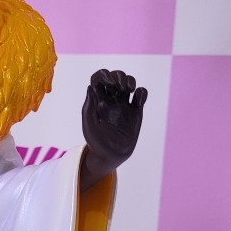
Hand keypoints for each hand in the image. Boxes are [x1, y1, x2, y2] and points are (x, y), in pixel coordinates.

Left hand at [80, 68, 145, 189]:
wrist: (111, 155)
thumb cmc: (97, 142)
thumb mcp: (89, 124)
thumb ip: (89, 106)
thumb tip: (91, 87)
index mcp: (97, 100)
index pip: (99, 79)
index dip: (104, 75)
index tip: (108, 83)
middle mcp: (111, 99)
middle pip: (115, 77)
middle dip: (118, 76)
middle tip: (119, 86)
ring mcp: (124, 104)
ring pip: (129, 82)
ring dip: (130, 80)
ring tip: (128, 89)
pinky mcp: (135, 111)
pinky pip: (141, 95)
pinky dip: (142, 92)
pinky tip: (138, 100)